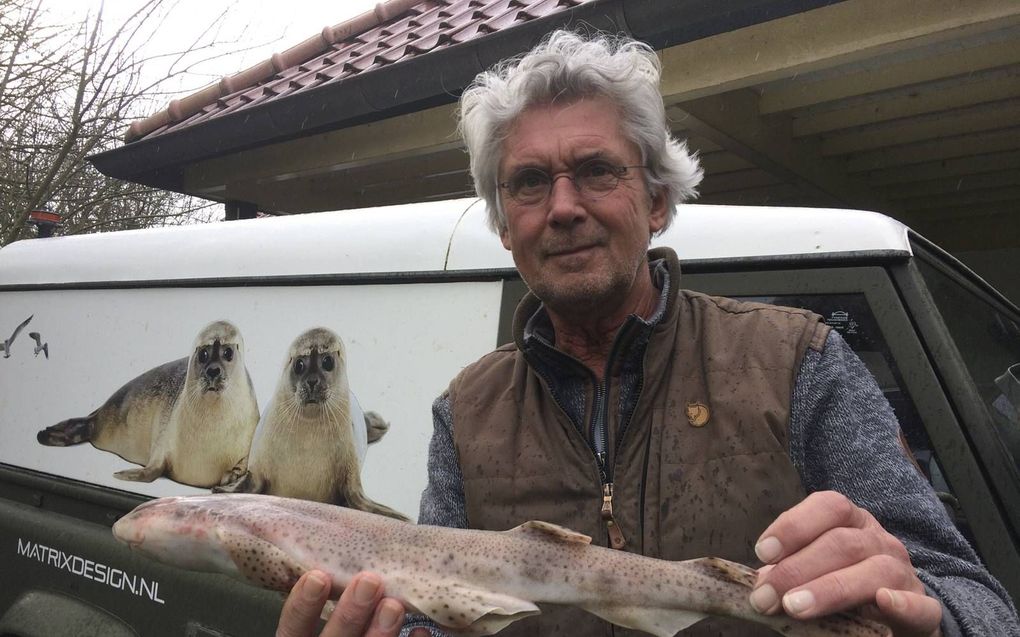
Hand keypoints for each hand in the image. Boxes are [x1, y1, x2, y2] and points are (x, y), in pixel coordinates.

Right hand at [277, 570, 427, 636]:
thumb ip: (333, 598)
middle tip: (369, 580)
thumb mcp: (327, 621)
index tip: (318, 575)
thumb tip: (348, 558)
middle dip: (349, 614)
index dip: (302, 606)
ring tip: (395, 605)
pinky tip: (421, 632)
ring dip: (380, 633)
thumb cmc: (345, 628)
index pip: (291, 631)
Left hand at [749, 491, 941, 636]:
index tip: (762, 552)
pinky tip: (883, 603)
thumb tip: (761, 581)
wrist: (900, 611)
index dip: (794, 525)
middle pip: (842, 542)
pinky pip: (920, 604)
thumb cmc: (845, 583)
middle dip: (797, 569)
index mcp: (852, 522)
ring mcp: (904, 572)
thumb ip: (792, 571)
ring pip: (874, 570)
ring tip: (795, 607)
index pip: (828, 506)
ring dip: (830, 588)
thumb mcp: (816, 569)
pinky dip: (902, 604)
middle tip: (765, 598)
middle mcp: (879, 540)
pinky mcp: (925, 609)